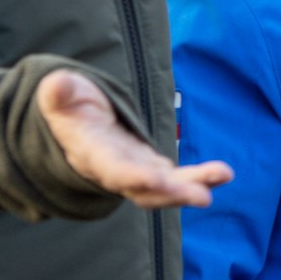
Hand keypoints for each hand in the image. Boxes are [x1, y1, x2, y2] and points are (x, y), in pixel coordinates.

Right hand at [37, 69, 231, 208]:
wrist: (74, 124)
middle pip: (144, 189)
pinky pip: (176, 179)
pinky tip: (223, 174)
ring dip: (193, 186)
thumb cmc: (68, 106)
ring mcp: (135, 172)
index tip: (156, 178)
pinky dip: (199, 178)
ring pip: (164, 188)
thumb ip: (59, 92)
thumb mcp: (60, 95)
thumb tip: (57, 84)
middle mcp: (114, 170)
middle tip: (202, 195)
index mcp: (91, 153)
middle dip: (172, 193)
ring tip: (223, 176)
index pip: (112, 169)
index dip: (132, 176)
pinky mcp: (151, 168)